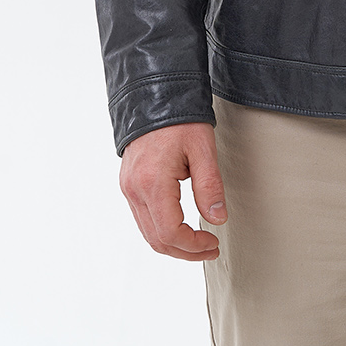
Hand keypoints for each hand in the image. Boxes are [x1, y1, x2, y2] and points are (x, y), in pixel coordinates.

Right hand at [119, 121, 226, 260]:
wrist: (155, 94)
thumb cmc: (180, 118)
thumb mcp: (203, 149)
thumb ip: (210, 186)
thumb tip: (217, 219)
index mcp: (152, 182)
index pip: (170, 232)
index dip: (193, 245)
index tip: (212, 243)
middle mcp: (134, 189)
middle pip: (156, 239)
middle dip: (184, 251)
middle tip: (209, 249)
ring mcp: (128, 187)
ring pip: (147, 233)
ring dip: (173, 244)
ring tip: (198, 242)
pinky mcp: (128, 183)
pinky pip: (142, 218)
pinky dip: (161, 230)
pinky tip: (181, 227)